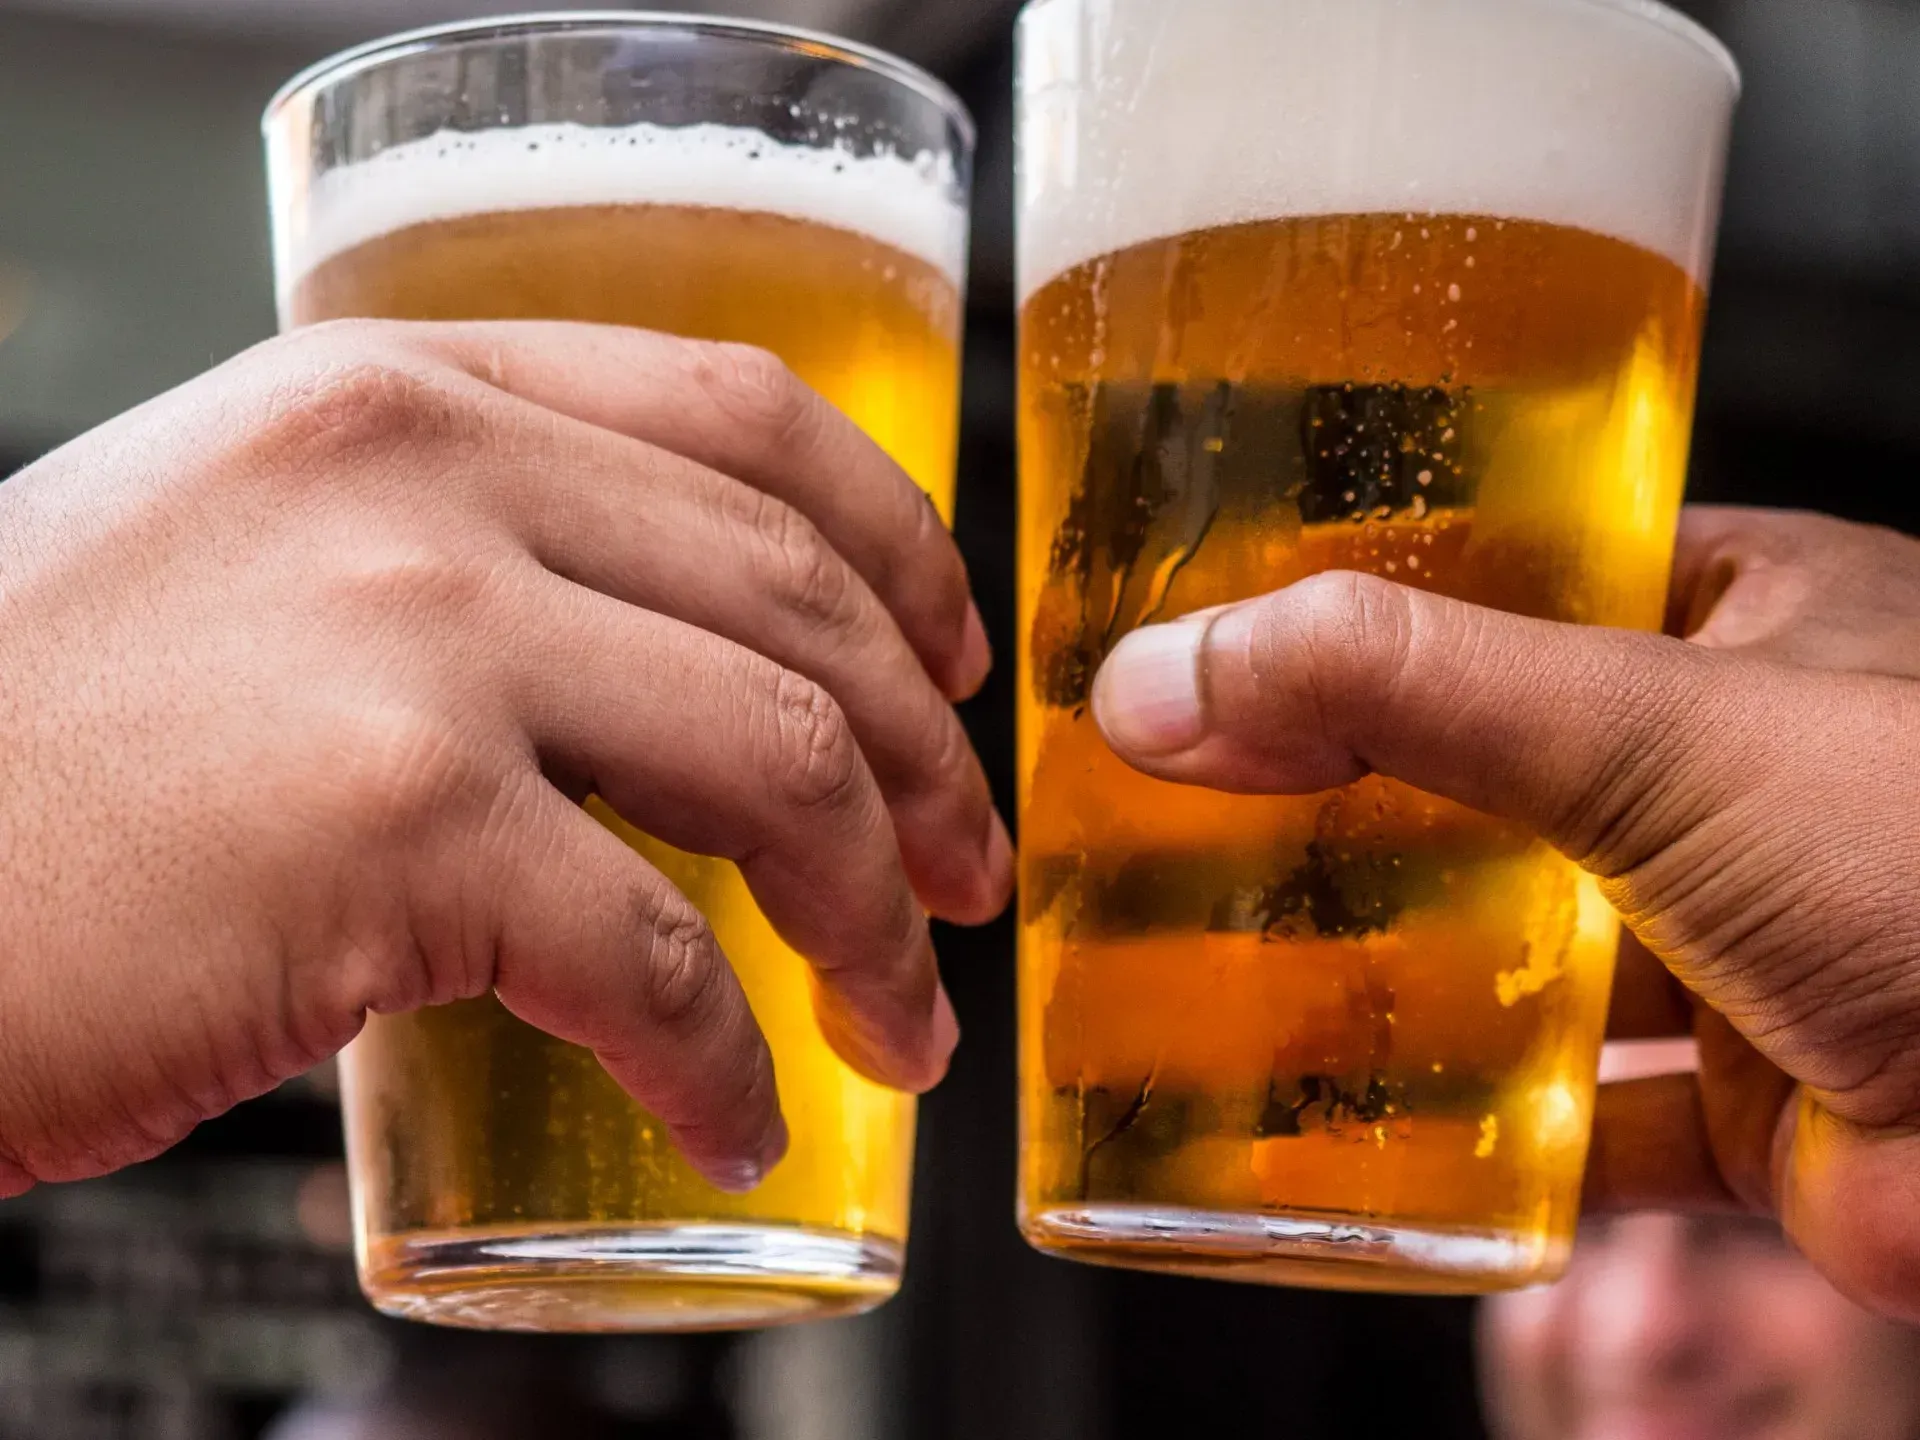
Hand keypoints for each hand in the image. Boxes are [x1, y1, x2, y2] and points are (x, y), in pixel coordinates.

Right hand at [0, 320, 1011, 1195]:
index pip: (743, 415)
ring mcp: (414, 637)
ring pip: (774, 765)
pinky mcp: (395, 822)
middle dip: (926, 760)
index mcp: (402, 394)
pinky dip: (728, 1060)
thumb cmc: (27, 744)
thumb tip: (655, 694)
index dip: (897, 543)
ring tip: (906, 1019)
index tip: (953, 661)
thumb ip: (450, 571)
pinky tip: (738, 1122)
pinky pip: (651, 959)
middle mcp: (423, 476)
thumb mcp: (253, 561)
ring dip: (875, 914)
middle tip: (966, 874)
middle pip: (797, 601)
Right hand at [1091, 507, 1919, 1318]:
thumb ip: (1404, 690)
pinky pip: (1577, 1118)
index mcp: (1744, 622)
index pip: (1511, 586)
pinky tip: (1361, 1134)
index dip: (1362, 612)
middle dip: (1351, 811)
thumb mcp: (1652, 727)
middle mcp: (1741, 776)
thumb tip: (1171, 679)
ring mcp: (1744, 943)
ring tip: (1225, 970)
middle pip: (1492, 781)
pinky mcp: (1753, 1105)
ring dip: (1396, 978)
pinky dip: (1477, 1137)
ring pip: (1526, 956)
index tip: (1219, 640)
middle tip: (1188, 812)